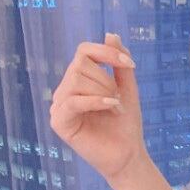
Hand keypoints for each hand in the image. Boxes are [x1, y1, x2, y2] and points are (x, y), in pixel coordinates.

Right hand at [50, 32, 147, 181]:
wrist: (128, 156)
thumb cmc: (126, 126)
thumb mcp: (127, 90)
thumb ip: (119, 65)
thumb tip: (110, 33)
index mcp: (79, 80)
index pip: (84, 51)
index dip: (106, 52)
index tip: (129, 64)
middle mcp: (65, 90)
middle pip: (80, 65)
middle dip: (106, 80)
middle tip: (117, 100)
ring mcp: (60, 105)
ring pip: (77, 80)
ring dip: (103, 92)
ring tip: (115, 108)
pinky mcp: (59, 122)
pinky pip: (73, 101)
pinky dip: (96, 101)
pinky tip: (112, 107)